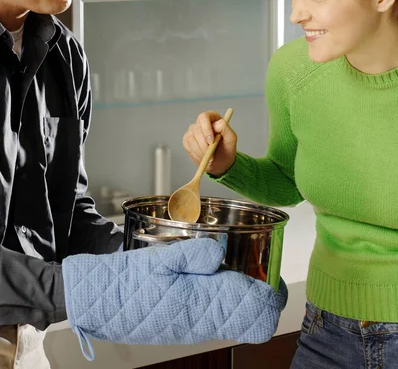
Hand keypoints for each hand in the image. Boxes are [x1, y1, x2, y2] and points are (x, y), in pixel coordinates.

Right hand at [62, 238, 285, 359]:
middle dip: (265, 296)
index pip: (258, 314)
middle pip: (254, 320)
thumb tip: (219, 252)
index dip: (273, 295)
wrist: (98, 303)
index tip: (272, 272)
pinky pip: (220, 316)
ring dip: (248, 297)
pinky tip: (217, 276)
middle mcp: (205, 322)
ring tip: (242, 268)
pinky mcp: (187, 324)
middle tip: (262, 267)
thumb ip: (191, 255)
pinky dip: (228, 299)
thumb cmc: (126, 282)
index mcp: (202, 305)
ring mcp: (196, 326)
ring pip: (238, 318)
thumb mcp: (158, 260)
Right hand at [183, 110, 237, 176]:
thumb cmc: (227, 149)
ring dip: (201, 151)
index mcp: (213, 117)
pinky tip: (203, 157)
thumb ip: (225, 128)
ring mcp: (193, 130)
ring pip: (191, 138)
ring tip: (210, 158)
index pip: (204, 117)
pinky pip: (187, 144)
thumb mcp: (231, 138)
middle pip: (196, 129)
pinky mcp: (187, 139)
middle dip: (203, 144)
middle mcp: (201, 122)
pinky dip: (196, 153)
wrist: (220, 162)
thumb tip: (215, 125)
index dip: (206, 129)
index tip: (211, 142)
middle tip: (210, 155)